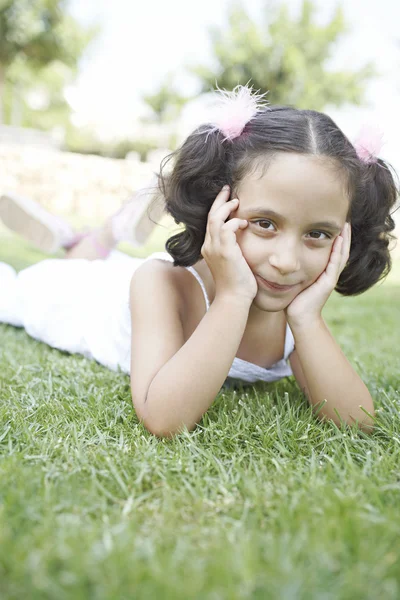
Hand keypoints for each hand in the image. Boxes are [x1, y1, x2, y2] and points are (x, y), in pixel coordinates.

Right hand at [201, 185, 257, 301]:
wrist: (234, 299)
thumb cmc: (237, 284)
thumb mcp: (233, 262)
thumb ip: (234, 249)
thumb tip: (243, 239)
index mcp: (209, 248)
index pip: (210, 222)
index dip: (218, 208)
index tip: (228, 199)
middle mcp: (208, 246)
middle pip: (210, 216)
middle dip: (219, 201)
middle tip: (228, 189)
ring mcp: (214, 249)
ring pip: (215, 218)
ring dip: (227, 208)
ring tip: (237, 202)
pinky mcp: (224, 252)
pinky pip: (226, 228)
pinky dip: (235, 222)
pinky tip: (245, 223)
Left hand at [285, 223, 351, 328]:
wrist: (299, 318)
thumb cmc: (293, 301)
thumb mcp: (294, 280)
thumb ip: (293, 269)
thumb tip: (280, 258)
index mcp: (322, 272)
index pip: (332, 251)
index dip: (335, 237)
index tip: (333, 223)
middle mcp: (329, 274)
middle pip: (341, 250)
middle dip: (343, 235)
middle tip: (344, 219)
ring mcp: (330, 278)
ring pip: (341, 255)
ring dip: (344, 240)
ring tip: (345, 225)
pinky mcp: (328, 283)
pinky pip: (334, 264)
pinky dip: (337, 252)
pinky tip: (338, 240)